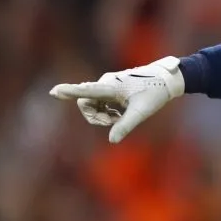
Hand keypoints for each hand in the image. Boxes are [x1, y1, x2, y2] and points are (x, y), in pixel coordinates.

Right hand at [50, 56, 184, 143]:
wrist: (166, 80)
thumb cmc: (154, 94)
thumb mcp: (141, 112)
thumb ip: (125, 126)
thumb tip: (112, 140)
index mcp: (111, 86)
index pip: (87, 90)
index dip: (69, 92)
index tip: (54, 91)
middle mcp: (105, 83)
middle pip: (85, 103)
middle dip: (95, 117)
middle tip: (113, 122)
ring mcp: (107, 85)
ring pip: (92, 105)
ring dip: (102, 115)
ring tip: (120, 117)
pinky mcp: (110, 88)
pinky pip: (99, 103)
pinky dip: (107, 111)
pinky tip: (120, 113)